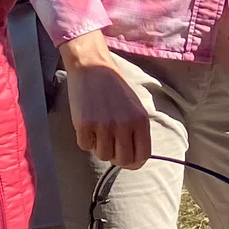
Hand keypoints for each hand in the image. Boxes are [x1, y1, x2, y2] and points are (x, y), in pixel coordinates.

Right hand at [59, 32, 152, 168]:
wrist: (91, 67)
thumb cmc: (113, 88)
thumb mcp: (134, 107)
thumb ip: (136, 130)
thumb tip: (133, 157)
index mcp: (140, 120)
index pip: (143, 155)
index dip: (134, 162)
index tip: (128, 159)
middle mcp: (124, 124)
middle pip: (123, 161)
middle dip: (116, 158)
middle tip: (110, 145)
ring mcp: (104, 125)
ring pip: (103, 155)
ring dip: (99, 147)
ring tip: (98, 129)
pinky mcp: (84, 124)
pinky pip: (85, 146)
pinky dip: (85, 140)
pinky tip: (87, 125)